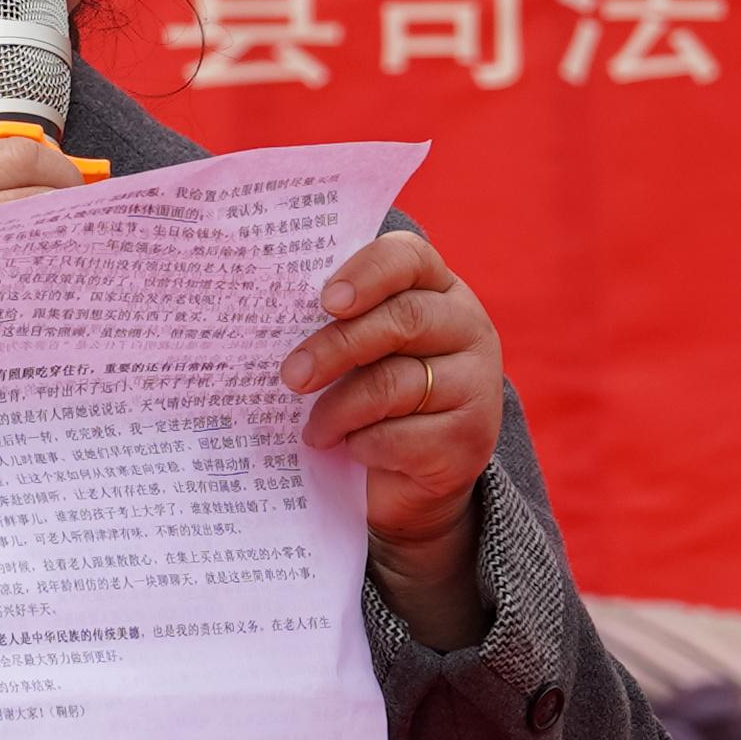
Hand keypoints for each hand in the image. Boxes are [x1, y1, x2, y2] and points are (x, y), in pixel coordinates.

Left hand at [282, 227, 501, 646]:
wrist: (415, 480)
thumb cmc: (376, 397)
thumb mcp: (362, 353)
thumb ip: (339, 325)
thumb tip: (264, 315)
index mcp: (438, 289)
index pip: (408, 259)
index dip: (366, 274)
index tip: (327, 299)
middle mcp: (467, 327)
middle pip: (402, 320)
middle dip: (337, 346)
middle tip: (292, 375)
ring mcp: (476, 383)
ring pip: (397, 383)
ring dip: (339, 409)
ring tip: (313, 429)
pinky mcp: (468, 439)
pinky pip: (403, 436)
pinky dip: (364, 445)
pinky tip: (351, 449)